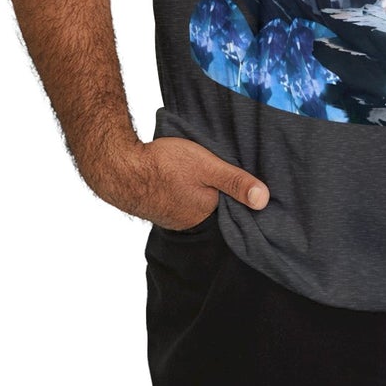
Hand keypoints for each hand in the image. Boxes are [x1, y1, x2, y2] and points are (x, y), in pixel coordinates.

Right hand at [83, 133, 270, 230]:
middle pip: (214, 205)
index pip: (232, 207)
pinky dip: (184, 190)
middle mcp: (190, 221)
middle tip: (222, 170)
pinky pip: (180, 200)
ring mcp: (173, 216)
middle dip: (220, 191)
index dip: (239, 193)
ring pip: (196, 202)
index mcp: (206, 213)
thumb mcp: (207, 166)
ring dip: (200, 190)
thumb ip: (234, 181)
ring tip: (202, 172)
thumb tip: (264, 200)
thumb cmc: (165, 165)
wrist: (121, 168)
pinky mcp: (159, 207)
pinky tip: (182, 176)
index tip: (245, 178)